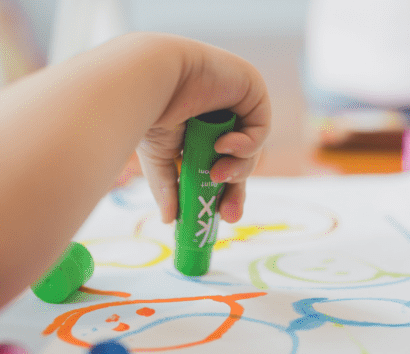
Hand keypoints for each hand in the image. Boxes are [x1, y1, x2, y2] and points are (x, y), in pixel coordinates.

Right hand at [135, 37, 270, 223]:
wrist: (152, 77)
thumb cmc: (148, 110)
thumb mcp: (159, 159)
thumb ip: (168, 187)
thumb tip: (170, 220)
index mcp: (197, 130)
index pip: (218, 165)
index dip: (222, 192)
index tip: (220, 218)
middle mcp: (218, 115)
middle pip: (239, 162)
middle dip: (235, 190)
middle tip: (228, 215)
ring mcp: (236, 102)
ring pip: (250, 150)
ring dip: (238, 168)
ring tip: (217, 174)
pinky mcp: (252, 90)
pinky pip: (260, 129)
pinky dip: (247, 145)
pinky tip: (226, 145)